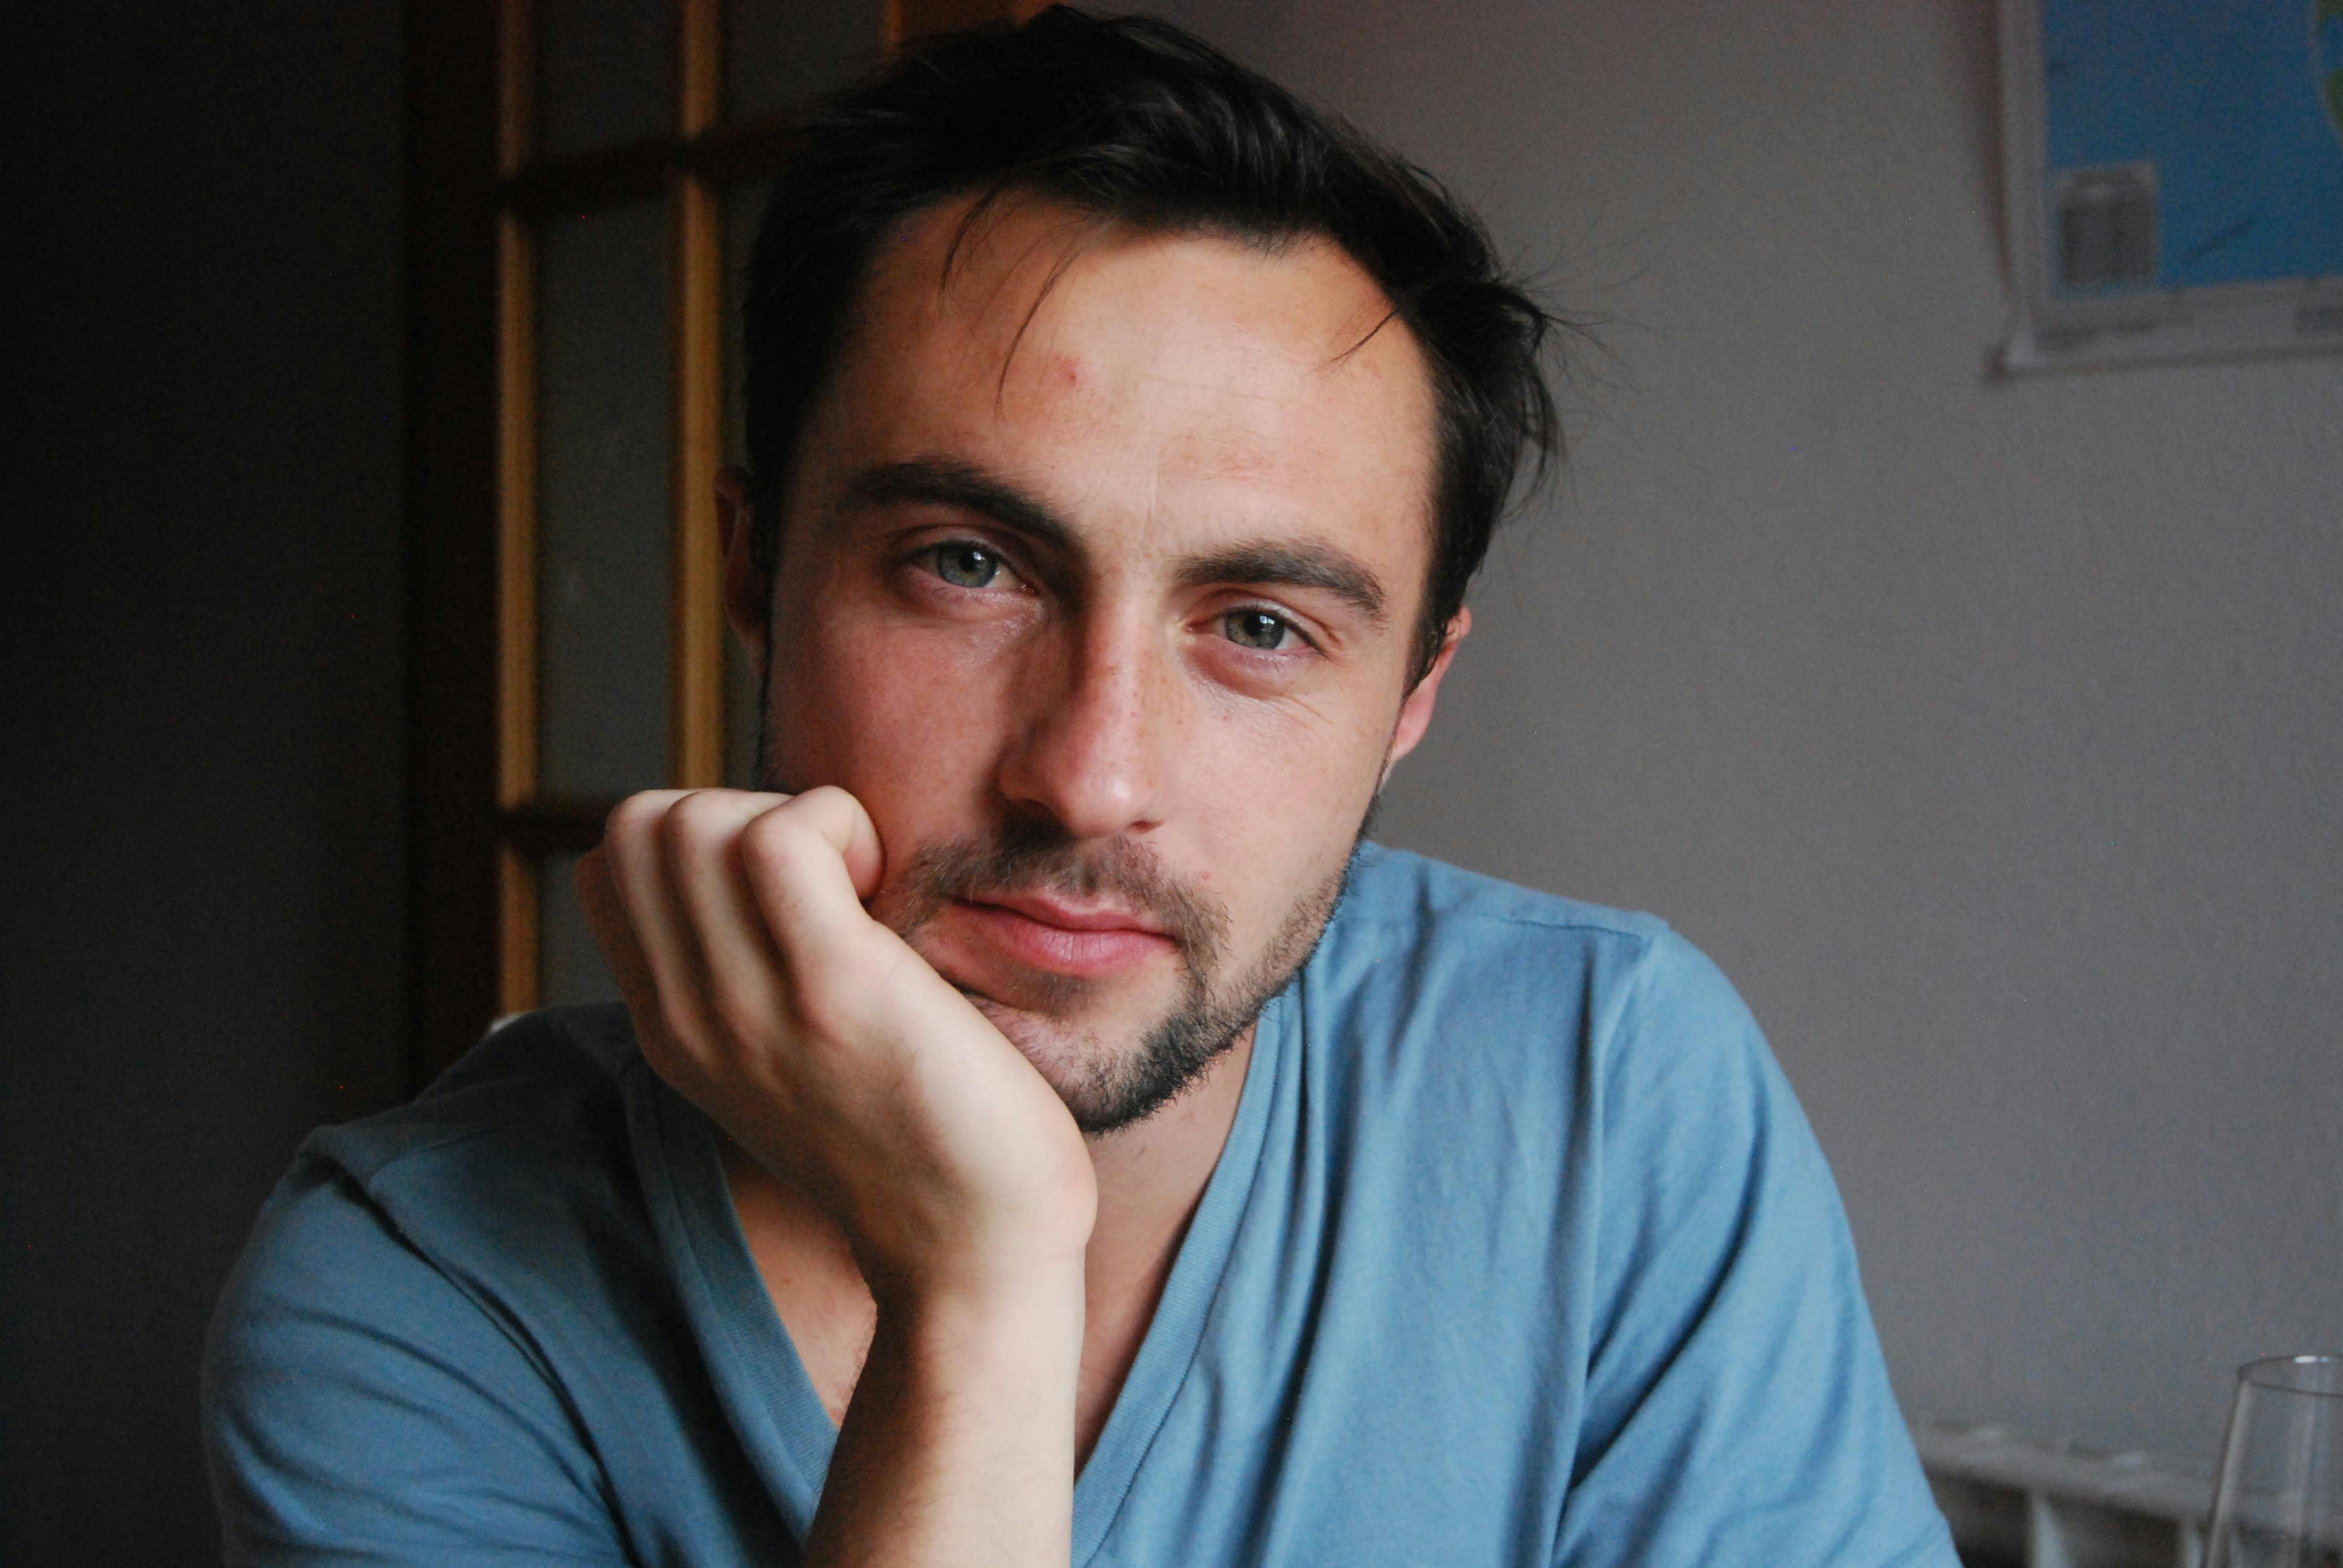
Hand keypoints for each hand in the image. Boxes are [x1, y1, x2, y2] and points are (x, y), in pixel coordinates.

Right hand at [577, 787, 1095, 1307]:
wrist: (974, 1254)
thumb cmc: (922, 1141)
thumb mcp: (791, 1059)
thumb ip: (750, 979)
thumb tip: (771, 866)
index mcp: (672, 1028)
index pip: (612, 863)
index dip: (707, 836)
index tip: (795, 890)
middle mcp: (688, 1016)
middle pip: (642, 825)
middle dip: (744, 811)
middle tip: (832, 883)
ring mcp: (748, 1004)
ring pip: (694, 822)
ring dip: (794, 816)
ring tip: (860, 888)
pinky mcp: (831, 989)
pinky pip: (783, 838)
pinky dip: (839, 823)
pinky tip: (886, 891)